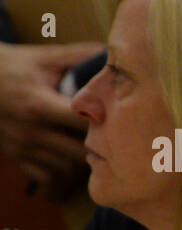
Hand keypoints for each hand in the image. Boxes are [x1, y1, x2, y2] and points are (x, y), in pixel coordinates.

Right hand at [0, 41, 102, 198]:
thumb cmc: (13, 66)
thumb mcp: (43, 58)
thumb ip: (78, 56)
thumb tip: (115, 52)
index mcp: (39, 104)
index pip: (81, 121)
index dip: (104, 123)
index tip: (119, 120)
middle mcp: (30, 130)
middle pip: (78, 152)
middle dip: (98, 149)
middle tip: (114, 141)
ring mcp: (22, 147)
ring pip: (65, 169)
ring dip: (82, 163)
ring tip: (95, 150)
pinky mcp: (16, 157)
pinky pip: (47, 177)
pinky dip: (62, 173)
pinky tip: (70, 159)